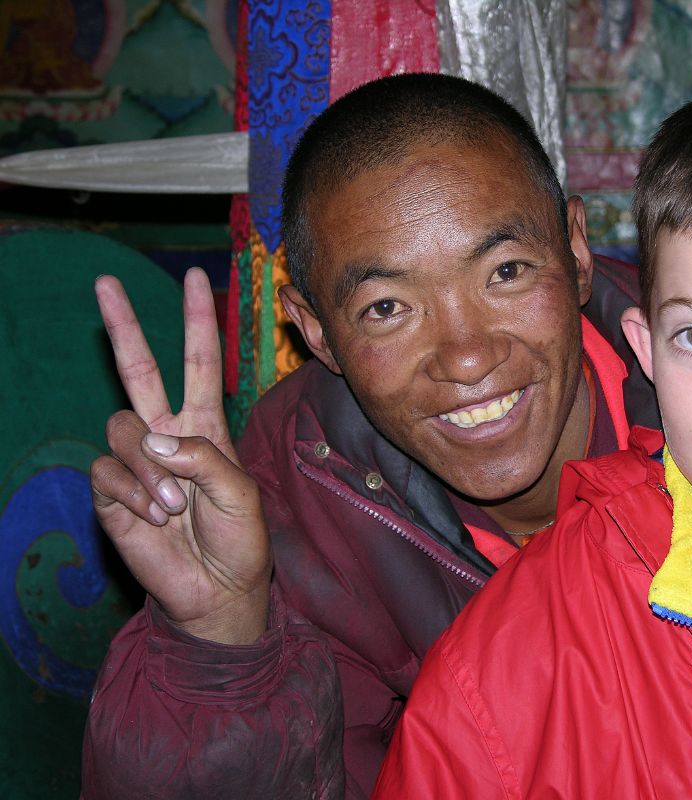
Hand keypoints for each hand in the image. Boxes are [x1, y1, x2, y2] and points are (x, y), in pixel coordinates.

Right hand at [90, 268, 270, 643]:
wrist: (217, 588)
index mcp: (205, 425)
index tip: (196, 278)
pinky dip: (132, 493)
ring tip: (173, 506)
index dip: (197, 321)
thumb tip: (152, 437)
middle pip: (138, 369)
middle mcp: (166, 434)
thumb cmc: (238, 538)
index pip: (198, 361)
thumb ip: (202, 458)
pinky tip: (153, 516)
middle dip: (123, 325)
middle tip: (104, 282)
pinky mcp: (110, 491)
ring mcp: (136, 461)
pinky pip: (107, 471)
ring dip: (149, 467)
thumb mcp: (238, 492)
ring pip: (122, 427)